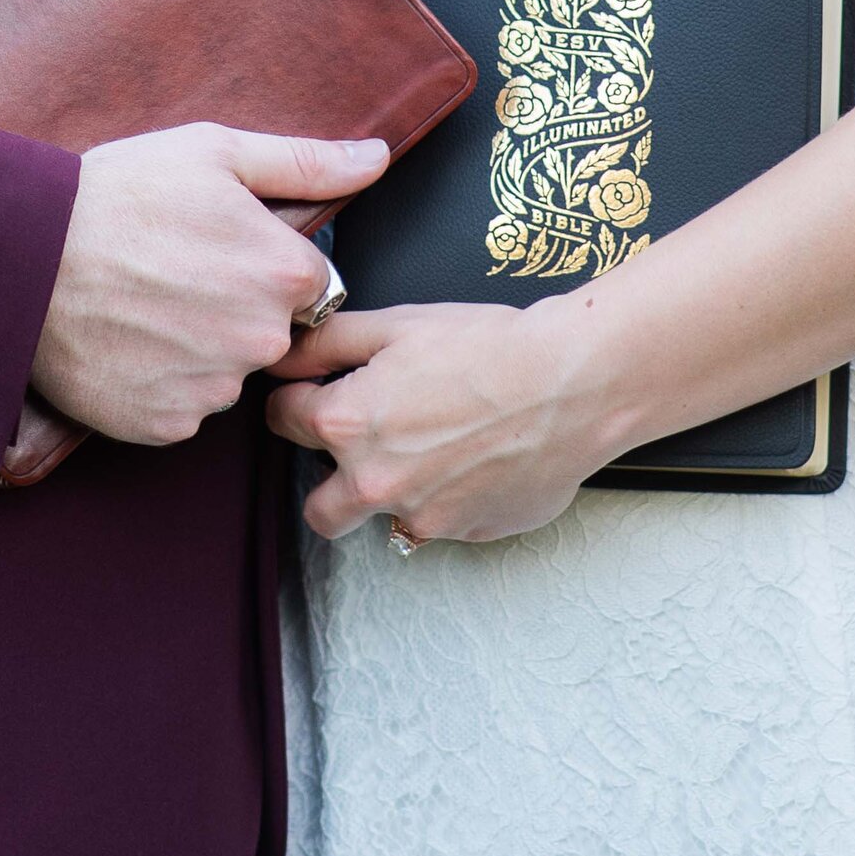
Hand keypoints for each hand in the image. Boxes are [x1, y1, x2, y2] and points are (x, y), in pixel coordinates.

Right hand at [31, 125, 386, 447]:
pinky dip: (161, 383)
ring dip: (200, 348)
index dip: (264, 262)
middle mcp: (260, 339)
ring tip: (144, 307)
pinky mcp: (164, 424)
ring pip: (228, 370)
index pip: (309, 281)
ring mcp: (212, 388)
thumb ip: (305, 162)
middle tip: (175, 274)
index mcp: (283, 272)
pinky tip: (128, 344)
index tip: (216, 249)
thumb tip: (376, 158)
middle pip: (272, 330)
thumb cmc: (117, 194)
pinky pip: (183, 406)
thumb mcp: (215, 153)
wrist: (22, 255)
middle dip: (236, 307)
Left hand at [265, 298, 610, 543]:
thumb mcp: (397, 323)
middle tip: (361, 444)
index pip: (284, 422)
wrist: (570, 384)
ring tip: (432, 448)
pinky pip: (439, 522)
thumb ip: (327, 342)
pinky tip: (476, 459)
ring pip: (384, 518)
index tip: (313, 395)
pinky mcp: (466, 532)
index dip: (297, 401)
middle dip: (328, 479)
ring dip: (393, 491)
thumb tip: (285, 356)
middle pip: (319, 508)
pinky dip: (447, 497)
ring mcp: (421, 516)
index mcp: (348, 424)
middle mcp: (374, 483)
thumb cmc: (489, 348)